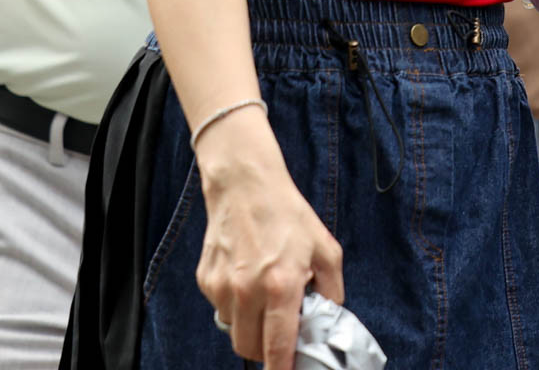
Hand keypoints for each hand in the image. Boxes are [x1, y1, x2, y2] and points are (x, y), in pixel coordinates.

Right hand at [196, 113, 344, 368]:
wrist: (246, 186)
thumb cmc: (288, 215)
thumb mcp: (326, 250)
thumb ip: (332, 290)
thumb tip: (328, 319)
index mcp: (281, 286)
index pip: (278, 347)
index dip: (282, 369)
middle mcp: (247, 292)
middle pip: (250, 348)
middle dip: (266, 349)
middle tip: (281, 332)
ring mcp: (222, 288)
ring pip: (234, 331)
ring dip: (250, 326)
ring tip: (265, 297)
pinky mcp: (206, 281)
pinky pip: (222, 309)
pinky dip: (236, 305)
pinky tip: (248, 278)